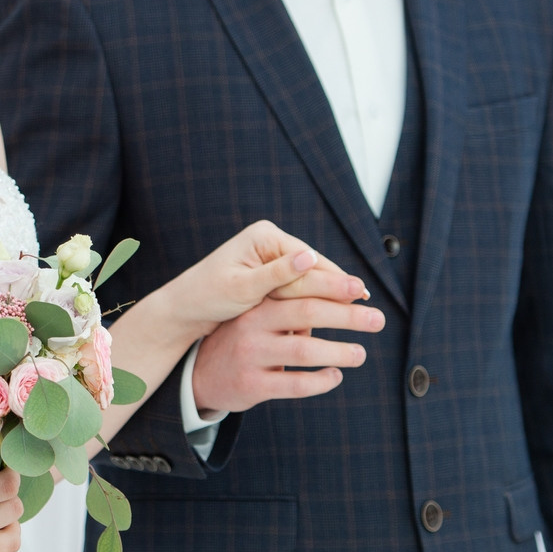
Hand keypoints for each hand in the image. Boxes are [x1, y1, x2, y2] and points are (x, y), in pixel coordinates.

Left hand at [167, 221, 369, 334]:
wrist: (184, 308)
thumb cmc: (206, 296)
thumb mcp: (242, 287)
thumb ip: (277, 274)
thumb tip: (309, 257)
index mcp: (264, 236)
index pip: (309, 260)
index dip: (336, 280)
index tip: (361, 294)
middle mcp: (269, 241)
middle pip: (313, 267)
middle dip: (339, 287)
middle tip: (368, 303)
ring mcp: (270, 256)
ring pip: (308, 278)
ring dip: (329, 296)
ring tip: (359, 310)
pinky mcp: (268, 273)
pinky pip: (297, 287)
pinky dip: (312, 301)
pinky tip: (331, 314)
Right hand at [188, 291, 383, 413]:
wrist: (201, 375)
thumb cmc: (245, 339)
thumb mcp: (260, 316)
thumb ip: (295, 308)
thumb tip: (347, 300)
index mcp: (257, 303)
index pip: (302, 289)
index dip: (335, 288)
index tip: (363, 291)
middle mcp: (252, 325)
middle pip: (308, 313)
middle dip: (348, 316)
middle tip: (378, 320)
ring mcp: (251, 356)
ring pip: (304, 351)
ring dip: (339, 352)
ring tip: (360, 354)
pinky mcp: (252, 385)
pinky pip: (295, 384)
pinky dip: (321, 381)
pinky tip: (336, 376)